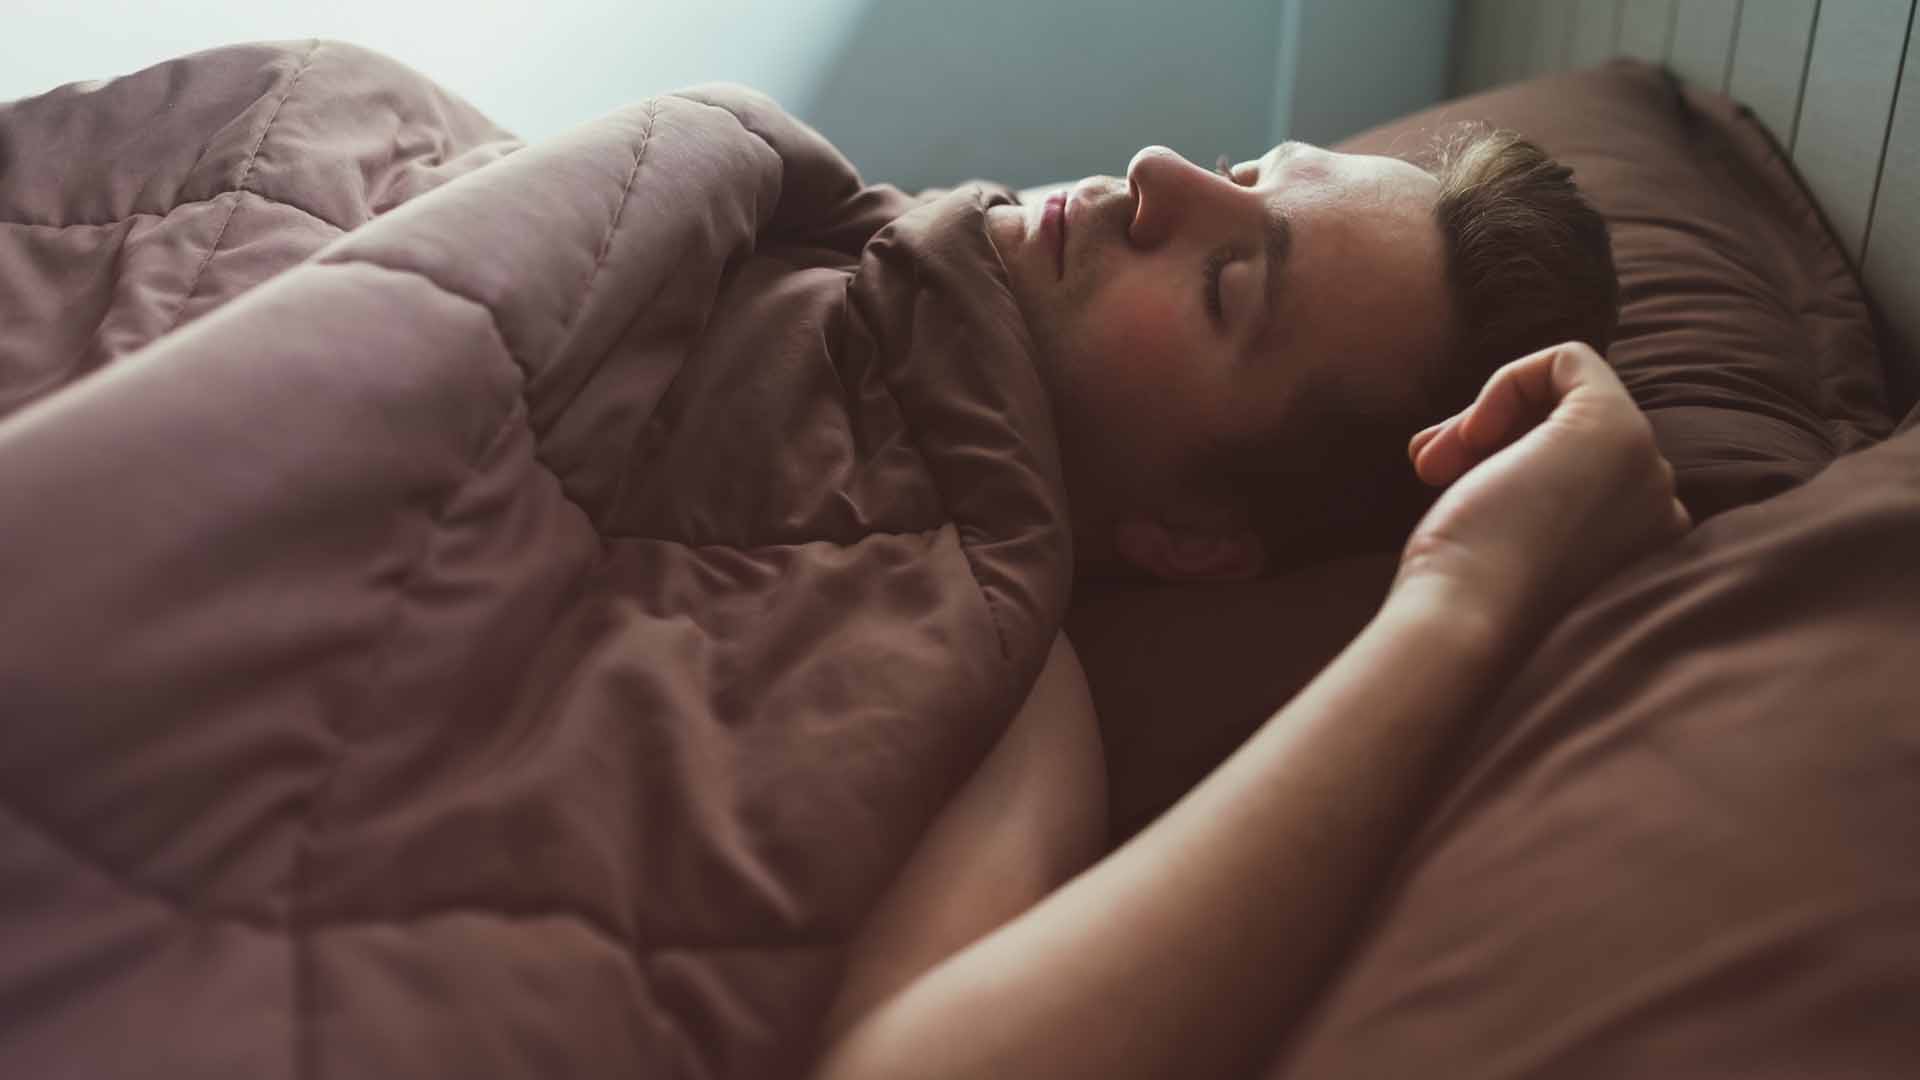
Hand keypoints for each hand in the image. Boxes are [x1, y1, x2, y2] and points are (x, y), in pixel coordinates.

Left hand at [1395, 341, 1690, 637]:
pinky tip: (1473, 433)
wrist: (1467, 618)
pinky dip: (1508, 381)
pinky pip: (1569, 359)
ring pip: (1563, 395)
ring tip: (1428, 462)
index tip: (1440, 474)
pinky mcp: (1616, 424)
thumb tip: (1472, 433)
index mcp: (1641, 530)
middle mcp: (1659, 495)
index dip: (1500, 448)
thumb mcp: (1501, 519)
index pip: (1571, 453)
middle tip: (1425, 464)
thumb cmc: (1466, 583)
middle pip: (1565, 422)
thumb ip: (1516, 478)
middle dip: (1485, 432)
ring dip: (1483, 419)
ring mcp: (1644, 459)